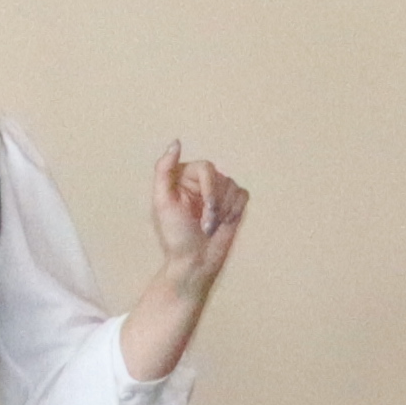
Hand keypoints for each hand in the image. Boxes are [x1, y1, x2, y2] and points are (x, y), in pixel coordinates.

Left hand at [146, 141, 250, 294]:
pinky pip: (243, 195)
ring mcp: (218, 191)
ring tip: (211, 228)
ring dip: (225, 212)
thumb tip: (176, 142)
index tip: (204, 212)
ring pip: (233, 187)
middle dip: (216, 205)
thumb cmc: (176, 235)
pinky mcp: (233, 203)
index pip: (206, 167)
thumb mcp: (163, 202)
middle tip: (204, 226)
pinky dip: (235, 211)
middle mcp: (201, 181)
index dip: (210, 190)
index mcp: (183, 176)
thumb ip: (164, 170)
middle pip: (222, 178)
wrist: (195, 263)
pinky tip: (225, 224)